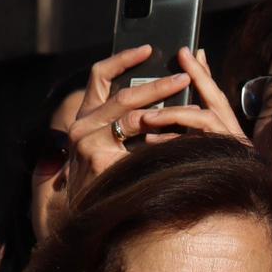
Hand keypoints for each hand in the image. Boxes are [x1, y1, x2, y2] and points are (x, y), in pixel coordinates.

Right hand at [66, 45, 248, 200]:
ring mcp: (86, 140)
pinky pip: (136, 132)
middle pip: (122, 91)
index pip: (100, 78)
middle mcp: (81, 126)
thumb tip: (156, 104)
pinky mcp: (96, 155)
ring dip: (162, 98)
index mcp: (86, 119)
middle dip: (157, 82)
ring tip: (189, 98)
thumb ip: (124, 126)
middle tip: (183, 76)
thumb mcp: (109, 150)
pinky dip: (161, 128)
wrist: (86, 222)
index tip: (148, 48)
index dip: (122, 59)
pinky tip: (181, 129)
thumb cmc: (101, 187)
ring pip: (130, 108)